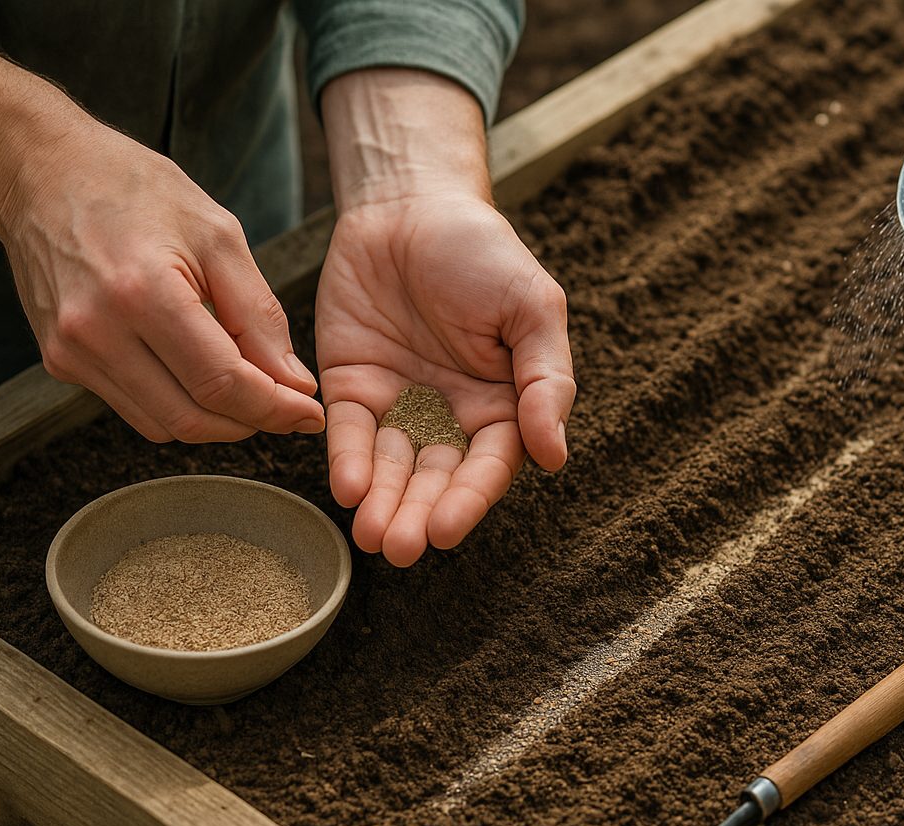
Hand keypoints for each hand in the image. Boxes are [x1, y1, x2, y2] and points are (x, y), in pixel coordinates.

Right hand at [0, 36, 323, 442]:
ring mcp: (70, 352)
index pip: (220, 383)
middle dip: (251, 422)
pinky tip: (202, 378)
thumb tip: (295, 383)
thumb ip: (259, 314)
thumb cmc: (134, 189)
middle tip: (289, 409)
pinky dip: (179, 406)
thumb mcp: (217, 234)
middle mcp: (96, 332)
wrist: (40, 171)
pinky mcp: (59, 362)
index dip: (274, 409)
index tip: (310, 415)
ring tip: (251, 392)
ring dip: (216, 422)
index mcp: (141, 292)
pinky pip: (135, 408)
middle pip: (192, 417)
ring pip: (163, 425)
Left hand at [317, 193, 573, 564]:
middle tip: (400, 546)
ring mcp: (399, 405)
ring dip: (382, 502)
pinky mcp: (350, 386)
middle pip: (435, 478)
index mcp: (503, 406)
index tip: (447, 529)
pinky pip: (347, 432)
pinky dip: (346, 460)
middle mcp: (451, 417)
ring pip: (391, 466)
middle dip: (418, 514)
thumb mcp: (532, 307)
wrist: (410, 201)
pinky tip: (346, 487)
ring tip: (371, 535)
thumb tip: (556, 455)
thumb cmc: (484, 251)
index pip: (488, 466)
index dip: (468, 500)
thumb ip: (546, 380)